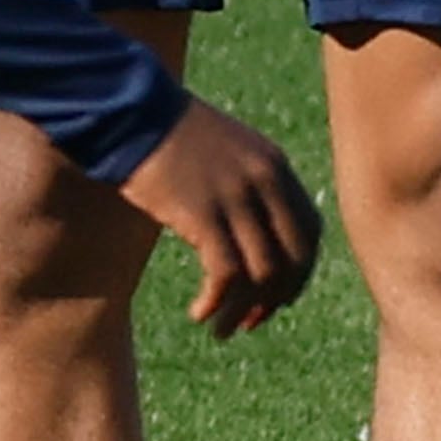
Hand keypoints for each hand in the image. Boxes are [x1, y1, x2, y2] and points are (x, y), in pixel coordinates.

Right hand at [115, 98, 321, 336]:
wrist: (129, 112)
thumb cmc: (169, 134)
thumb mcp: (227, 150)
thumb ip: (252, 184)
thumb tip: (260, 237)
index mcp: (274, 165)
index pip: (310, 233)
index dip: (299, 273)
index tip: (276, 297)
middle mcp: (264, 182)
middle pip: (293, 260)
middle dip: (276, 300)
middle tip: (250, 321)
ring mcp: (235, 198)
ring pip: (262, 275)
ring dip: (243, 311)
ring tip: (220, 328)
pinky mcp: (202, 214)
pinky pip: (226, 275)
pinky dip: (217, 303)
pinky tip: (199, 313)